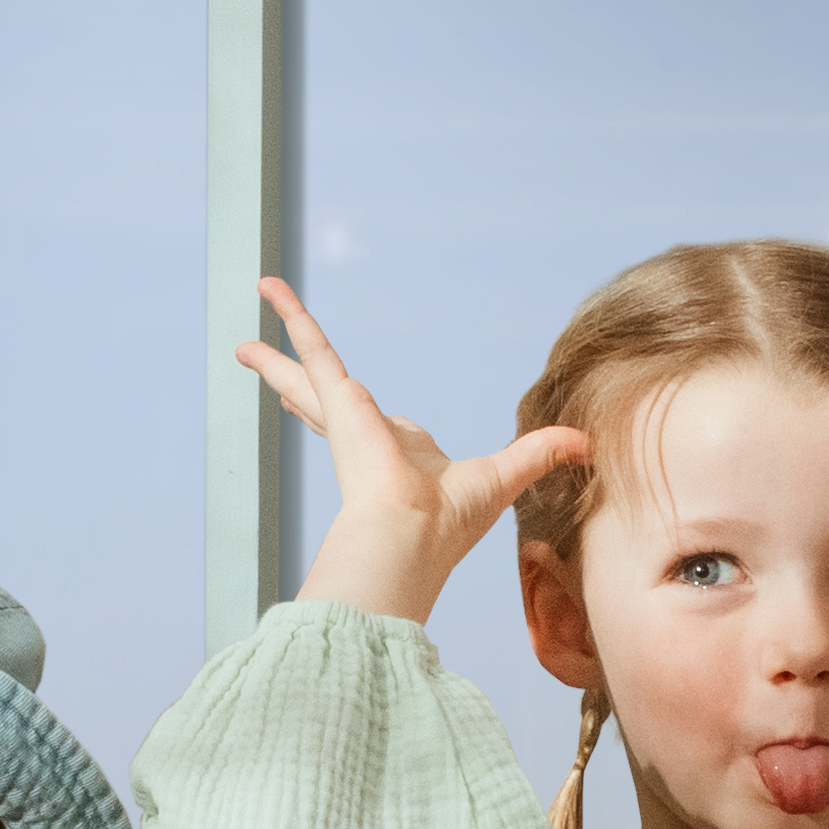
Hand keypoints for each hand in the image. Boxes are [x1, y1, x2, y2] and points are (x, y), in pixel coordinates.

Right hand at [238, 275, 588, 626]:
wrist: (408, 538)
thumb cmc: (447, 527)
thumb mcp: (504, 476)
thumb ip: (539, 454)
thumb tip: (586, 445)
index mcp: (394, 455)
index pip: (368, 425)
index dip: (355, 413)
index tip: (345, 404)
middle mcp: (362, 436)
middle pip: (321, 399)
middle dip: (295, 383)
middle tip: (266, 368)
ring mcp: (344, 418)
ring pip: (306, 374)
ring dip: (276, 354)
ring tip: (242, 343)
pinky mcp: (339, 401)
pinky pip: (313, 348)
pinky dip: (292, 317)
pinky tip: (271, 289)